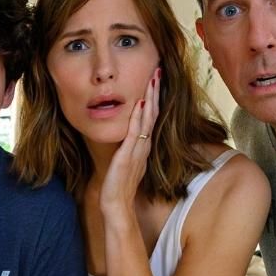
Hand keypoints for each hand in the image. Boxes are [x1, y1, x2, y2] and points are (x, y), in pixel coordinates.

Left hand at [99, 67, 160, 218]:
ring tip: (153, 80)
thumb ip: (130, 149)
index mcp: (143, 146)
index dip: (154, 98)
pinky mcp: (128, 155)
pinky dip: (138, 117)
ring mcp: (137, 149)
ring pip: (147, 119)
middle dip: (155, 92)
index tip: (155, 81)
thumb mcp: (126, 163)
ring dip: (150, 98)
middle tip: (158, 71)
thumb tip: (130, 139)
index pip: (151, 117)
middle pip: (153, 113)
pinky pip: (135, 133)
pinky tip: (141, 103)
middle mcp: (143, 145)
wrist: (117, 204)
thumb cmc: (120, 186)